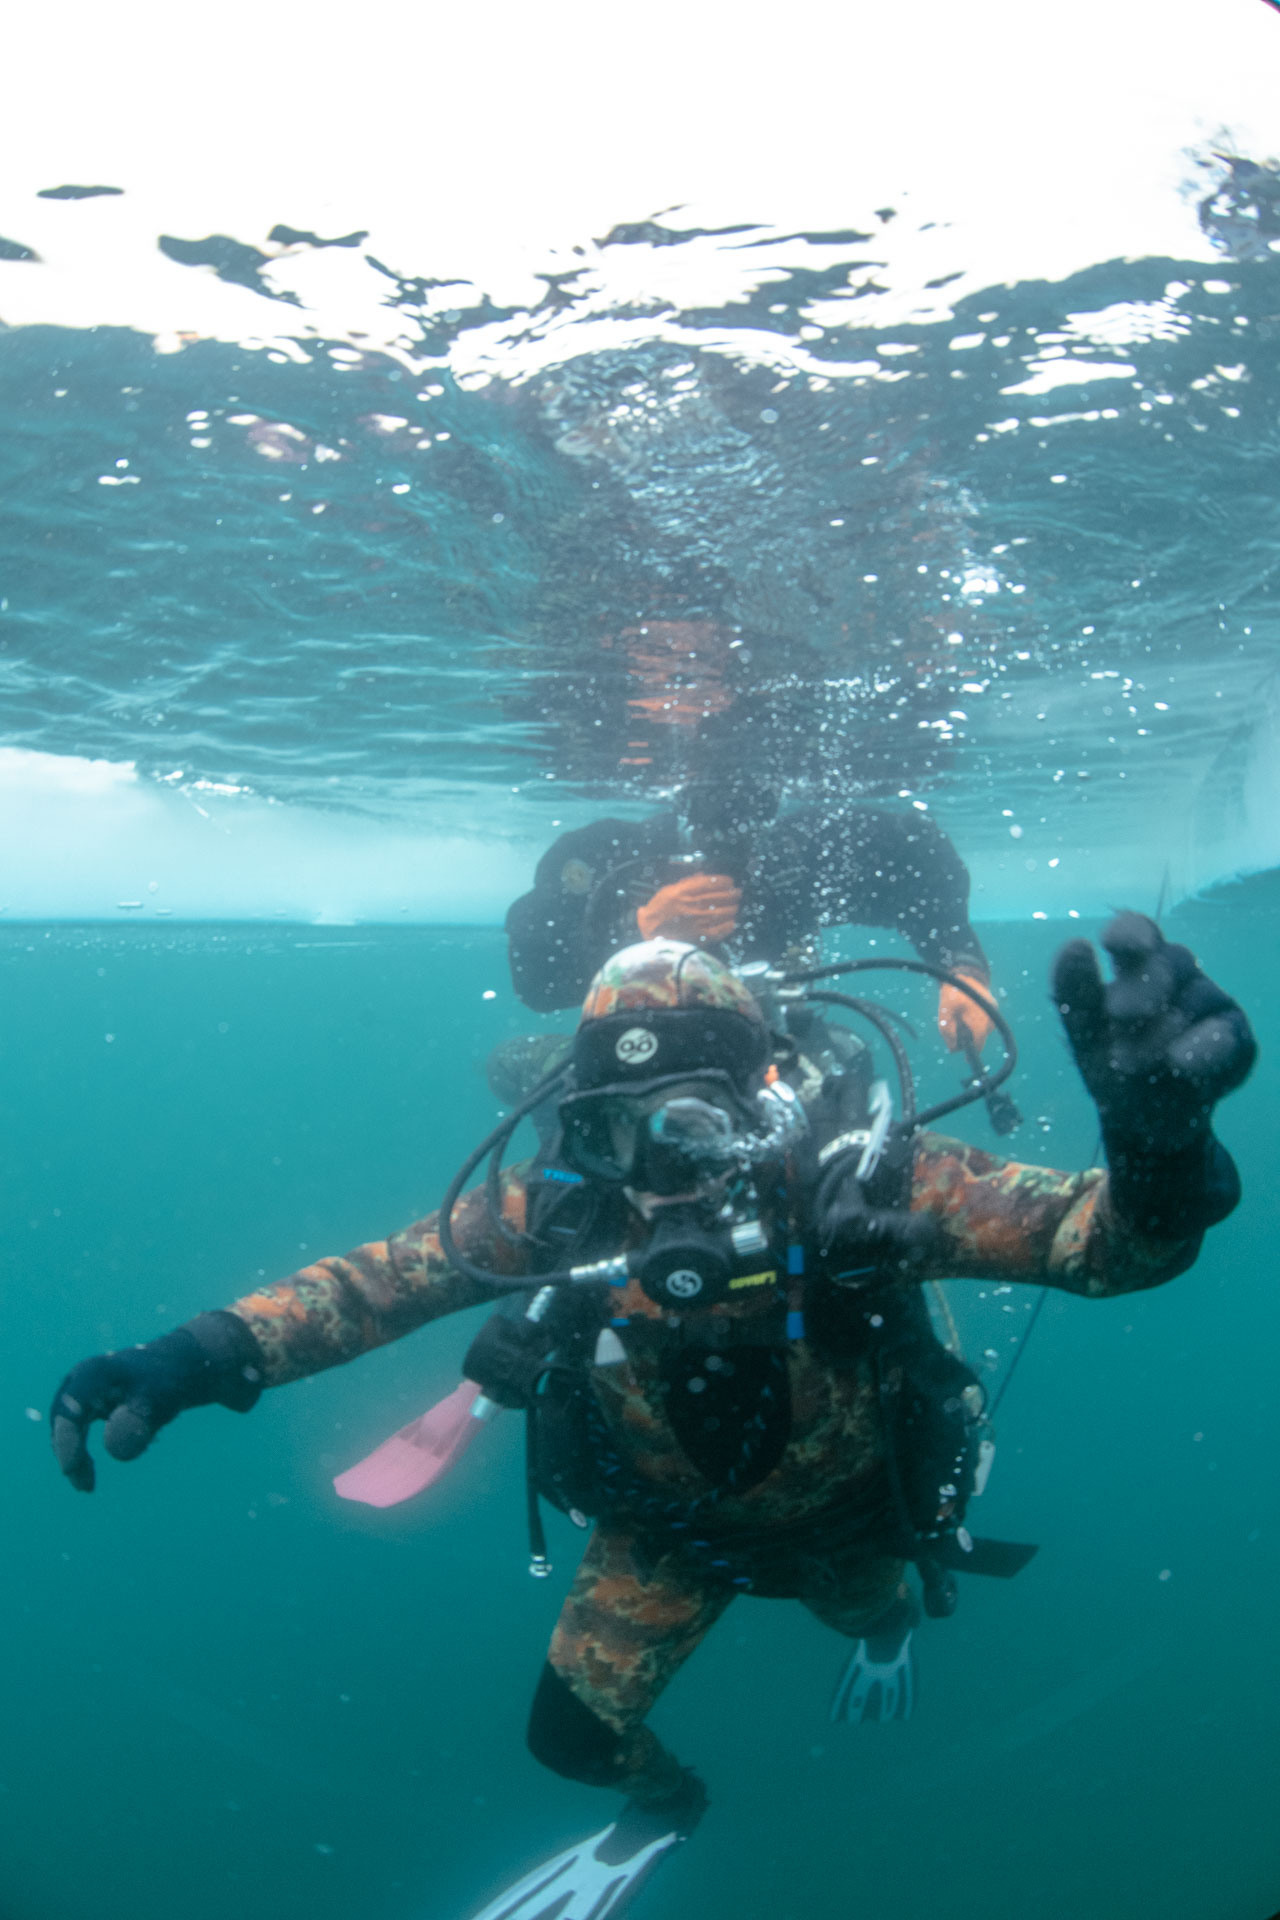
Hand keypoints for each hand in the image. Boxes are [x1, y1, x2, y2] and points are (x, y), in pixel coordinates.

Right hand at [51, 1312, 262, 1491]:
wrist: (177, 1368)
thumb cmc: (167, 1384)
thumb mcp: (158, 1402)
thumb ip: (138, 1423)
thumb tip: (116, 1451)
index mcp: (93, 1375)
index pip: (70, 1414)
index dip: (67, 1444)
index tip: (71, 1471)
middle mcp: (80, 1379)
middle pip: (63, 1421)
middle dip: (70, 1454)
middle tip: (85, 1487)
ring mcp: (81, 1390)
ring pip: (67, 1428)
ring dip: (75, 1457)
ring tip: (88, 1486)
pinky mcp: (87, 1402)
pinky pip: (76, 1430)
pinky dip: (80, 1451)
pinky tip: (91, 1472)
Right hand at [635, 873, 740, 943]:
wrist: (650, 930)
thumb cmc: (659, 908)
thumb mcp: (669, 890)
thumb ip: (687, 883)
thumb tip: (703, 876)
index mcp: (684, 892)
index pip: (710, 883)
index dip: (723, 881)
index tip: (730, 881)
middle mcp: (693, 905)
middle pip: (720, 897)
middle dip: (732, 894)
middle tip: (738, 893)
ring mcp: (697, 921)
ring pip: (723, 912)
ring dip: (732, 908)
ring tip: (736, 906)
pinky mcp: (698, 935)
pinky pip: (719, 930)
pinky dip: (728, 926)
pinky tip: (732, 923)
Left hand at [937, 971, 995, 1053]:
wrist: (963, 974)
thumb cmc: (952, 994)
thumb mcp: (944, 1014)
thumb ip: (948, 1033)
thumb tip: (954, 1050)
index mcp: (978, 1014)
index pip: (979, 1038)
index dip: (973, 1050)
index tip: (966, 1059)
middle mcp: (989, 1013)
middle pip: (981, 1037)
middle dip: (969, 1040)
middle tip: (956, 1038)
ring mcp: (994, 1010)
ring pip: (983, 1030)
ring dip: (972, 1030)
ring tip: (960, 1019)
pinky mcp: (994, 1008)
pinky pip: (985, 1023)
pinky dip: (976, 1023)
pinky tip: (968, 1016)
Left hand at [1052, 912, 1254, 1154]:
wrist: (1144, 1122)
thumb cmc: (1112, 1065)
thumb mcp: (1085, 1036)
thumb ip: (1075, 995)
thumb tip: (1076, 944)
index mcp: (1136, 965)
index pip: (1135, 931)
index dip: (1130, 932)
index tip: (1117, 944)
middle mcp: (1178, 975)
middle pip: (1172, 959)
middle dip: (1144, 987)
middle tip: (1121, 1015)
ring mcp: (1212, 1002)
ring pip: (1197, 998)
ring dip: (1162, 1032)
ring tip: (1130, 1063)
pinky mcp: (1236, 1037)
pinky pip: (1227, 1034)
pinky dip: (1203, 1049)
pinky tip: (1181, 1064)